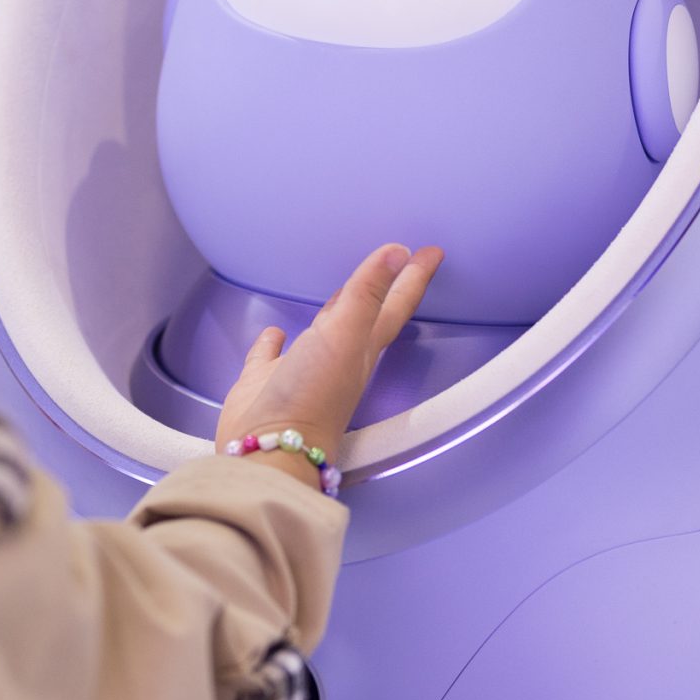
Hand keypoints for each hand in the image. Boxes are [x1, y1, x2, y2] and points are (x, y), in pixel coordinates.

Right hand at [213, 243, 443, 488]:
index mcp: (363, 347)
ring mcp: (303, 370)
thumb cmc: (312, 395)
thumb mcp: (344, 335)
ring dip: (332, 310)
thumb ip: (367, 292)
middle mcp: (338, 357)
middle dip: (382, 287)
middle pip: (366, 315)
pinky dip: (273, 341)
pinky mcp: (267, 381)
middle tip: (396, 261)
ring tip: (339, 290)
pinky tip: (274, 333)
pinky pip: (271, 355)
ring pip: (323, 332)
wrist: (270, 448)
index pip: (395, 305)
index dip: (414, 277)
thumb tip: (397, 251)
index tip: (433, 252)